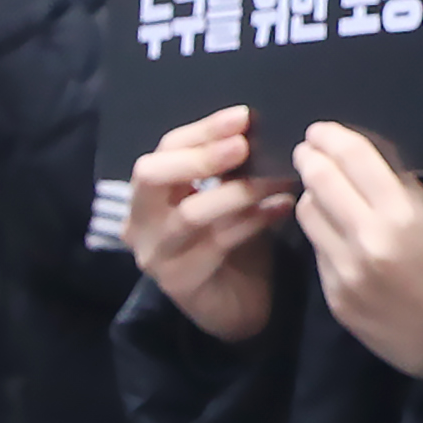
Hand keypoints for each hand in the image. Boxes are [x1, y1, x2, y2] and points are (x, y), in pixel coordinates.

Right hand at [125, 105, 294, 343]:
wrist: (238, 306)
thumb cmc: (233, 244)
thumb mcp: (229, 198)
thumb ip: (232, 169)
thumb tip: (258, 128)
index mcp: (150, 192)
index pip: (166, 149)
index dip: (203, 130)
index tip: (243, 116)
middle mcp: (140, 220)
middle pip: (152, 174)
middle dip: (200, 156)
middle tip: (243, 145)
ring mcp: (155, 252)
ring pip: (190, 213)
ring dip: (236, 191)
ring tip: (277, 178)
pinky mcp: (178, 280)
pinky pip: (217, 244)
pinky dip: (253, 222)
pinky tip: (282, 208)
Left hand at [295, 122, 422, 378]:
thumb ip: (398, 187)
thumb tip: (357, 158)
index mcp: (402, 214)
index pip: (352, 158)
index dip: (330, 137)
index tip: (320, 130)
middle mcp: (367, 241)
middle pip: (318, 182)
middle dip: (310, 160)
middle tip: (308, 151)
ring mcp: (346, 272)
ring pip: (307, 215)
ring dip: (312, 197)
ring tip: (322, 194)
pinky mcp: (336, 299)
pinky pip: (318, 253)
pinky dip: (325, 237)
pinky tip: (338, 235)